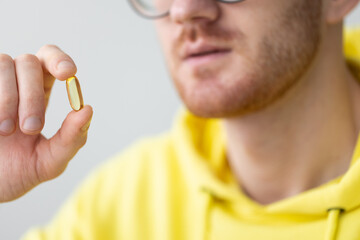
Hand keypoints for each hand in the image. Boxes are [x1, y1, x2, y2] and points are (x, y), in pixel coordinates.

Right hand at [0, 45, 92, 201]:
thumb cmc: (15, 172)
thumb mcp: (49, 162)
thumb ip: (71, 139)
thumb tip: (87, 109)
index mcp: (38, 95)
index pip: (52, 62)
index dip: (60, 60)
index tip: (68, 73)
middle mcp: (14, 84)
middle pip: (30, 62)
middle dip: (33, 95)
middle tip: (31, 129)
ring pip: (5, 63)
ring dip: (10, 98)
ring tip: (6, 131)